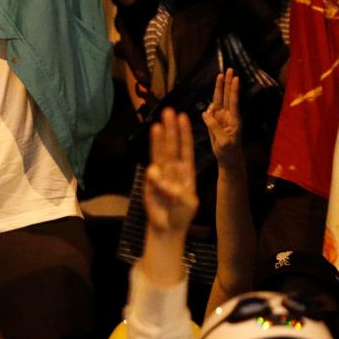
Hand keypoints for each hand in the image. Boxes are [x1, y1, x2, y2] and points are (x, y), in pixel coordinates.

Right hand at [143, 108, 197, 236]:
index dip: (184, 133)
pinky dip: (156, 177)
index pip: (186, 148)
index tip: (183, 117)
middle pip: (171, 145)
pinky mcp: (149, 183)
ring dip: (158, 140)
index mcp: (186, 170)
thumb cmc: (181, 213)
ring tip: (157, 126)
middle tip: (169, 111)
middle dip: (170, 129)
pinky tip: (159, 182)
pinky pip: (152, 175)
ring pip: (159, 153)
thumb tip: (165, 182)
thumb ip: (180, 193)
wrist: (167, 227)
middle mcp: (173, 168)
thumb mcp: (189, 204)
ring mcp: (160, 174)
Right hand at [201, 71, 244, 170]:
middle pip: (227, 96)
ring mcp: (221, 118)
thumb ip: (215, 126)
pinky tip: (208, 113)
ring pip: (218, 99)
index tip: (236, 78)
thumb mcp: (224, 141)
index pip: (233, 102)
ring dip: (219, 87)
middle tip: (230, 69)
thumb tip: (206, 113)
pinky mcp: (214, 121)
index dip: (234, 90)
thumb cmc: (229, 151)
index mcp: (234, 120)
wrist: (228, 159)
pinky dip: (208, 110)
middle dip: (228, 82)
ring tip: (220, 75)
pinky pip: (209, 112)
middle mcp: (228, 116)